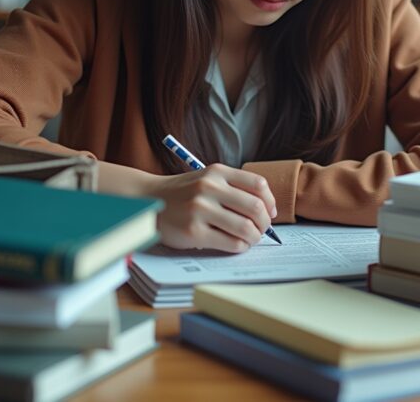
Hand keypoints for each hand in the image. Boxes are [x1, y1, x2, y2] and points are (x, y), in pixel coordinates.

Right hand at [142, 164, 276, 252]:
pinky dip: (240, 247)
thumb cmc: (184, 193)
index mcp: (217, 172)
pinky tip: (237, 245)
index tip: (270, 213)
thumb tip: (267, 210)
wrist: (149, 201)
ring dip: (254, 237)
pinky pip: (230, 243)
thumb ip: (233, 188)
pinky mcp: (194, 232)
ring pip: (245, 228)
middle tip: (262, 230)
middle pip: (255, 207)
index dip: (270, 201)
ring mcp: (200, 210)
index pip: (258, 185)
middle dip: (265, 223)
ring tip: (250, 239)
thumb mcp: (207, 179)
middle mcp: (209, 187)